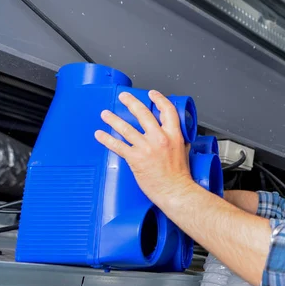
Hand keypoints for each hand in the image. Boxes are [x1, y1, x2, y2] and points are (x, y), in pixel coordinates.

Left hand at [95, 90, 193, 206]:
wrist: (175, 191)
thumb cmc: (180, 177)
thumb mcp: (184, 152)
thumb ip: (178, 141)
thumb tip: (176, 137)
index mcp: (174, 135)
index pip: (167, 110)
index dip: (159, 99)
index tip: (152, 94)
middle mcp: (159, 138)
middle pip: (143, 114)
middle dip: (131, 102)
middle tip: (123, 97)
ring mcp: (146, 148)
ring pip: (126, 128)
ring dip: (113, 119)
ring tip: (105, 114)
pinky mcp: (135, 158)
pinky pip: (118, 146)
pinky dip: (107, 139)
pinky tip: (100, 135)